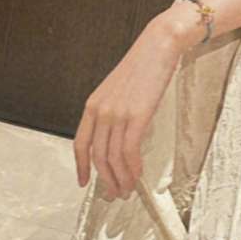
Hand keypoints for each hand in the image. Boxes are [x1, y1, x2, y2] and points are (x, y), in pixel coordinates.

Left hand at [72, 19, 181, 200]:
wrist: (159, 45)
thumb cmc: (144, 65)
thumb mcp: (120, 89)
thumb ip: (114, 110)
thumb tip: (119, 135)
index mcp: (93, 104)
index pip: (81, 143)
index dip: (81, 166)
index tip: (84, 182)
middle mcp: (101, 111)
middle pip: (97, 156)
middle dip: (105, 180)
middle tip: (115, 194)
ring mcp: (118, 113)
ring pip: (113, 158)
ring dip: (120, 179)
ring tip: (127, 190)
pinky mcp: (137, 115)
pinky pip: (129, 151)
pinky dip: (132, 168)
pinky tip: (138, 176)